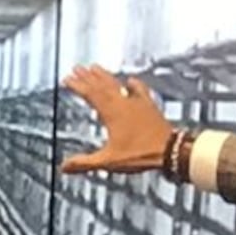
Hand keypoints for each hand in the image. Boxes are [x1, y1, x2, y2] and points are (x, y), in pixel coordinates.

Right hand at [57, 65, 174, 174]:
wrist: (170, 151)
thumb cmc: (142, 154)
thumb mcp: (109, 161)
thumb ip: (85, 163)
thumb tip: (65, 167)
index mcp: (111, 113)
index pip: (90, 94)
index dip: (77, 85)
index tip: (67, 79)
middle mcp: (123, 103)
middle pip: (101, 85)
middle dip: (87, 76)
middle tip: (77, 68)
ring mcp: (137, 102)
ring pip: (117, 84)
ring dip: (104, 75)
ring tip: (95, 67)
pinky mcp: (149, 106)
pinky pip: (139, 89)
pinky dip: (133, 83)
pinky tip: (131, 80)